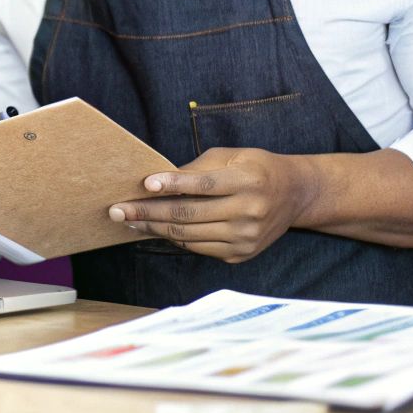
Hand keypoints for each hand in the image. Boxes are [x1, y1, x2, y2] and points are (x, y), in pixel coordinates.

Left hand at [107, 147, 318, 263]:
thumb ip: (197, 169)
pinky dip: (174, 238)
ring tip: (128, 220)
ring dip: (153, 229)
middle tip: (117, 210)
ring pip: (188, 236)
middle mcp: (249, 212)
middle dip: (148, 213)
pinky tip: (154, 229)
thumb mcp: (231, 157)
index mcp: (248, 181)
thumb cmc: (256, 168)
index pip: (204, 185)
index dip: (172, 185)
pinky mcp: (240, 255)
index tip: (145, 184)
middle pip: (189, 215)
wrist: (295, 195)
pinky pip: (198, 248)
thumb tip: (159, 181)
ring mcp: (245, 238)